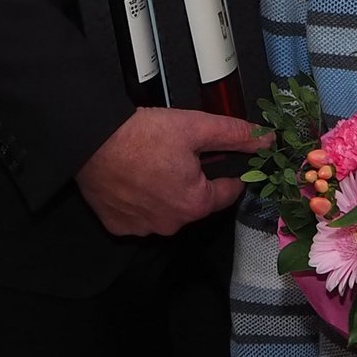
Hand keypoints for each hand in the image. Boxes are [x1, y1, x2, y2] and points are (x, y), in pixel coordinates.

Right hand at [73, 106, 262, 235]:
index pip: (228, 192)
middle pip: (196, 201)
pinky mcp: (119, 226)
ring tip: (154, 162)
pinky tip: (135, 177)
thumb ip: (236, 135)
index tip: (219, 156)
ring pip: (168, 209)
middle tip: (178, 153)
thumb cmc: (143, 135)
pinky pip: (140, 215)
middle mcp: (171, 224)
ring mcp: (143, 228)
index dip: (228, 171)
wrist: (91, 140)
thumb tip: (266, 139)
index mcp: (195, 203)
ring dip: (167, 190)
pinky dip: (142, 199)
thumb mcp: (197, 127)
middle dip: (194, 179)